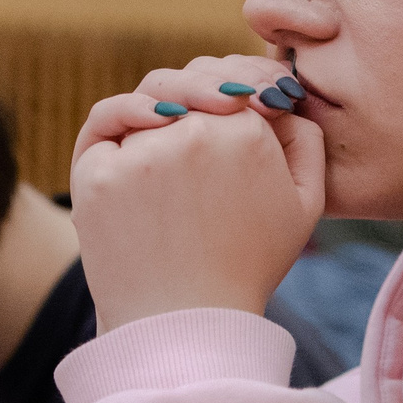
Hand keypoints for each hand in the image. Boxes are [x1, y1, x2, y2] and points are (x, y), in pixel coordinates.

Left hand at [68, 55, 325, 331]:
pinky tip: (138, 131)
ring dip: (163, 107)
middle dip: (203, 90)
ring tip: (176, 136)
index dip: (240, 85)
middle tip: (207, 114)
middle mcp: (193, 132)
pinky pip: (104, 124)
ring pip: (150, 101)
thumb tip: (281, 95)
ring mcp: (141, 152)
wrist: (185, 324)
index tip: (240, 102)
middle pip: (192, 83)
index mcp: (247, 133)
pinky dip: (119, 118)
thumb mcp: (305, 204)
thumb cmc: (249, 265)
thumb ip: (305, 139)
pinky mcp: (97, 174)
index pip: (238, 78)